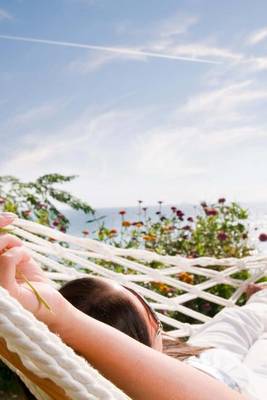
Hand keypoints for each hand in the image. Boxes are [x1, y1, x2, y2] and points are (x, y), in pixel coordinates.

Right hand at [0, 212, 66, 329]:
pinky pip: (6, 260)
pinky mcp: (5, 292)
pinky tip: (26, 259)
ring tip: (21, 249)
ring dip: (11, 242)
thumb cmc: (33, 284)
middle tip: (12, 220)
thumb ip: (5, 248)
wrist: (52, 306)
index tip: (8, 217)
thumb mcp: (17, 260)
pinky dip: (19, 253)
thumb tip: (2, 227)